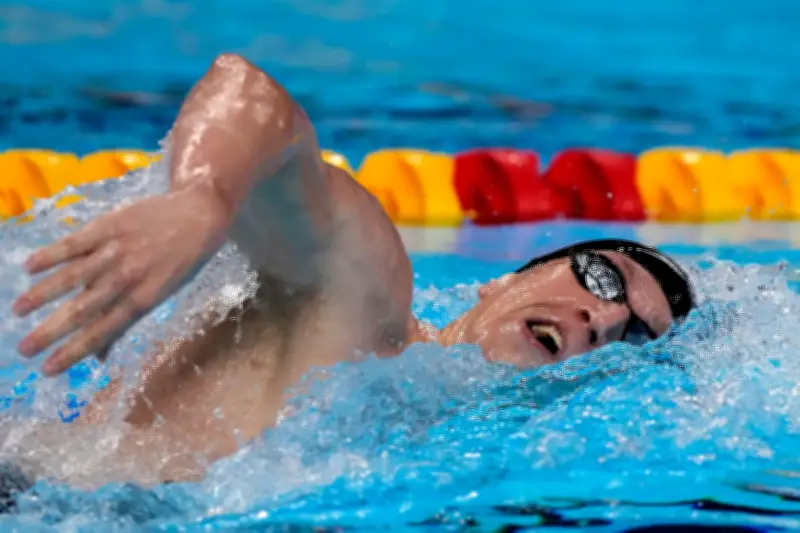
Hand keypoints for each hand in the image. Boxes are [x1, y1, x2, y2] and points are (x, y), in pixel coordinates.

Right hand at [12, 187, 228, 375]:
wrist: (201, 214)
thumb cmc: (181, 260)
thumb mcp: (162, 293)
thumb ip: (127, 320)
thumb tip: (100, 357)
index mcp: (143, 298)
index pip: (103, 331)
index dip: (74, 352)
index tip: (48, 369)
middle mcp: (128, 277)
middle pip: (84, 309)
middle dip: (51, 331)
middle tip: (24, 349)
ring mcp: (118, 250)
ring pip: (74, 276)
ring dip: (43, 294)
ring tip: (19, 310)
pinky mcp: (111, 225)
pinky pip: (75, 242)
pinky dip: (52, 255)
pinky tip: (29, 267)